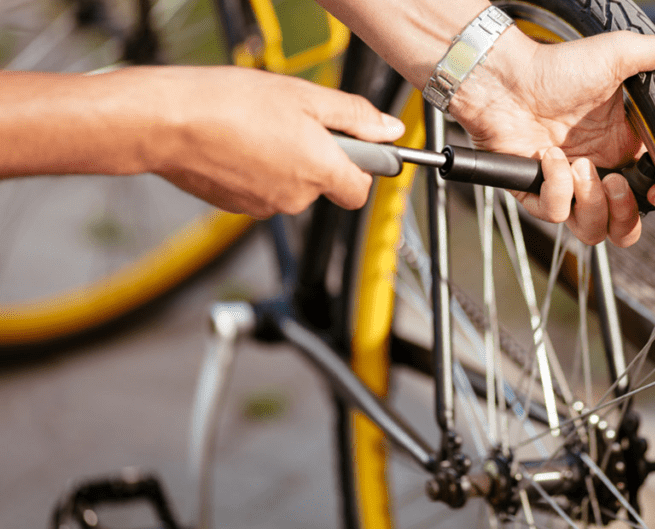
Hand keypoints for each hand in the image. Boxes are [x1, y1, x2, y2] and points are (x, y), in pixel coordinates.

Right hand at [142, 66, 404, 217]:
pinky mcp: (236, 207)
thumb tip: (390, 131)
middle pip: (324, 185)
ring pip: (291, 187)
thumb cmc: (230, 104)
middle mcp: (296, 198)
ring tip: (258, 128)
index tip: (352, 144)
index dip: (360, 166)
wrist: (167, 122)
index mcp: (320, 171)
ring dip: (284, 162)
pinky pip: (261, 190)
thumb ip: (354, 116)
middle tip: (293, 123)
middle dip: (317, 158)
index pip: (360, 190)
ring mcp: (264, 206)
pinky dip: (257, 170)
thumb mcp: (305, 96)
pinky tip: (238, 143)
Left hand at [448, 29, 654, 246]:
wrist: (506, 76)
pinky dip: (555, 187)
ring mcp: (566, 186)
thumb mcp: (623, 51)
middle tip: (614, 182)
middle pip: (624, 227)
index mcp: (626, 149)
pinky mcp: (535, 193)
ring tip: (580, 166)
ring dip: (591, 204)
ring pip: (592, 231)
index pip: (653, 195)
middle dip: (625, 216)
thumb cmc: (560, 64)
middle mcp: (599, 172)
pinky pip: (554, 214)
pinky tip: (549, 155)